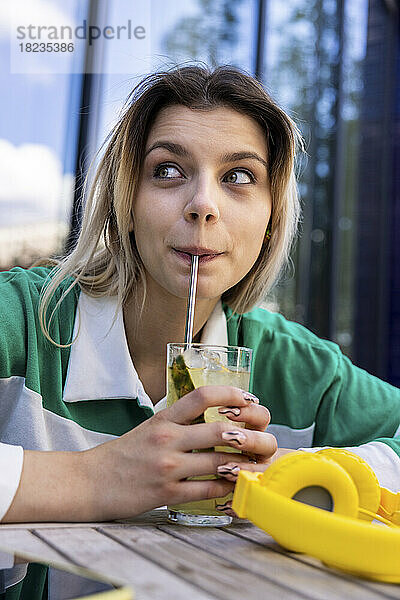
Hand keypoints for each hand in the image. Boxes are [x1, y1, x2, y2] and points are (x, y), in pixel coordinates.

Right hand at [83, 385, 276, 520]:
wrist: (89, 481)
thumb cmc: (122, 454)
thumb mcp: (148, 428)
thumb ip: (178, 423)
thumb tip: (211, 421)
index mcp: (163, 419)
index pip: (202, 396)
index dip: (231, 394)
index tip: (249, 399)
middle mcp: (167, 439)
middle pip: (221, 431)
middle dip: (251, 437)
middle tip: (266, 440)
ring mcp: (167, 466)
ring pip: (220, 463)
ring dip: (244, 466)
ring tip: (257, 466)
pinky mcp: (166, 493)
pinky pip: (207, 491)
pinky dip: (227, 490)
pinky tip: (235, 488)